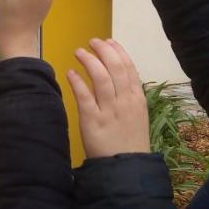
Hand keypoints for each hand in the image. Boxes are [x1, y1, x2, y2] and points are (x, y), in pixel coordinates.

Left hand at [66, 38, 150, 157]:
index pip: (129, 68)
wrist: (126, 167)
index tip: (108, 41)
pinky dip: (77, 82)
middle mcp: (125, 101)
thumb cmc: (130, 141)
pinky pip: (84, 96)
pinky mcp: (93, 120)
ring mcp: (109, 110)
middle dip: (103, 51)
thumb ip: (129, 96)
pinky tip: (70, 73)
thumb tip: (118, 77)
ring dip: (89, 61)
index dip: (118, 51)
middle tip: (92, 41)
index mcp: (137, 99)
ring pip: (100, 78)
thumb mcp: (137, 116)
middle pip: (115, 68)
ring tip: (79, 52)